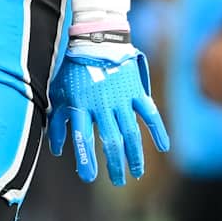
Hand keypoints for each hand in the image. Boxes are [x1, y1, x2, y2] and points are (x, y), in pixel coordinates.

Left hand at [48, 15, 170, 186]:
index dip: (87, 160)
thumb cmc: (73, 69)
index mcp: (81, 106)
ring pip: (131, 133)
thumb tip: (56, 150)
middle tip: (118, 180)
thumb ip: (57, 121)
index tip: (89, 177)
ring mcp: (121, 98)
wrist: (95, 40)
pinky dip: (159, 131)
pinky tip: (164, 147)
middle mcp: (102, 105)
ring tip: (137, 172)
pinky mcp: (136, 91)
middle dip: (115, 164)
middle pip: (111, 141)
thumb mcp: (59, 93)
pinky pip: (150, 114)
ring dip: (135, 155)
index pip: (83, 139)